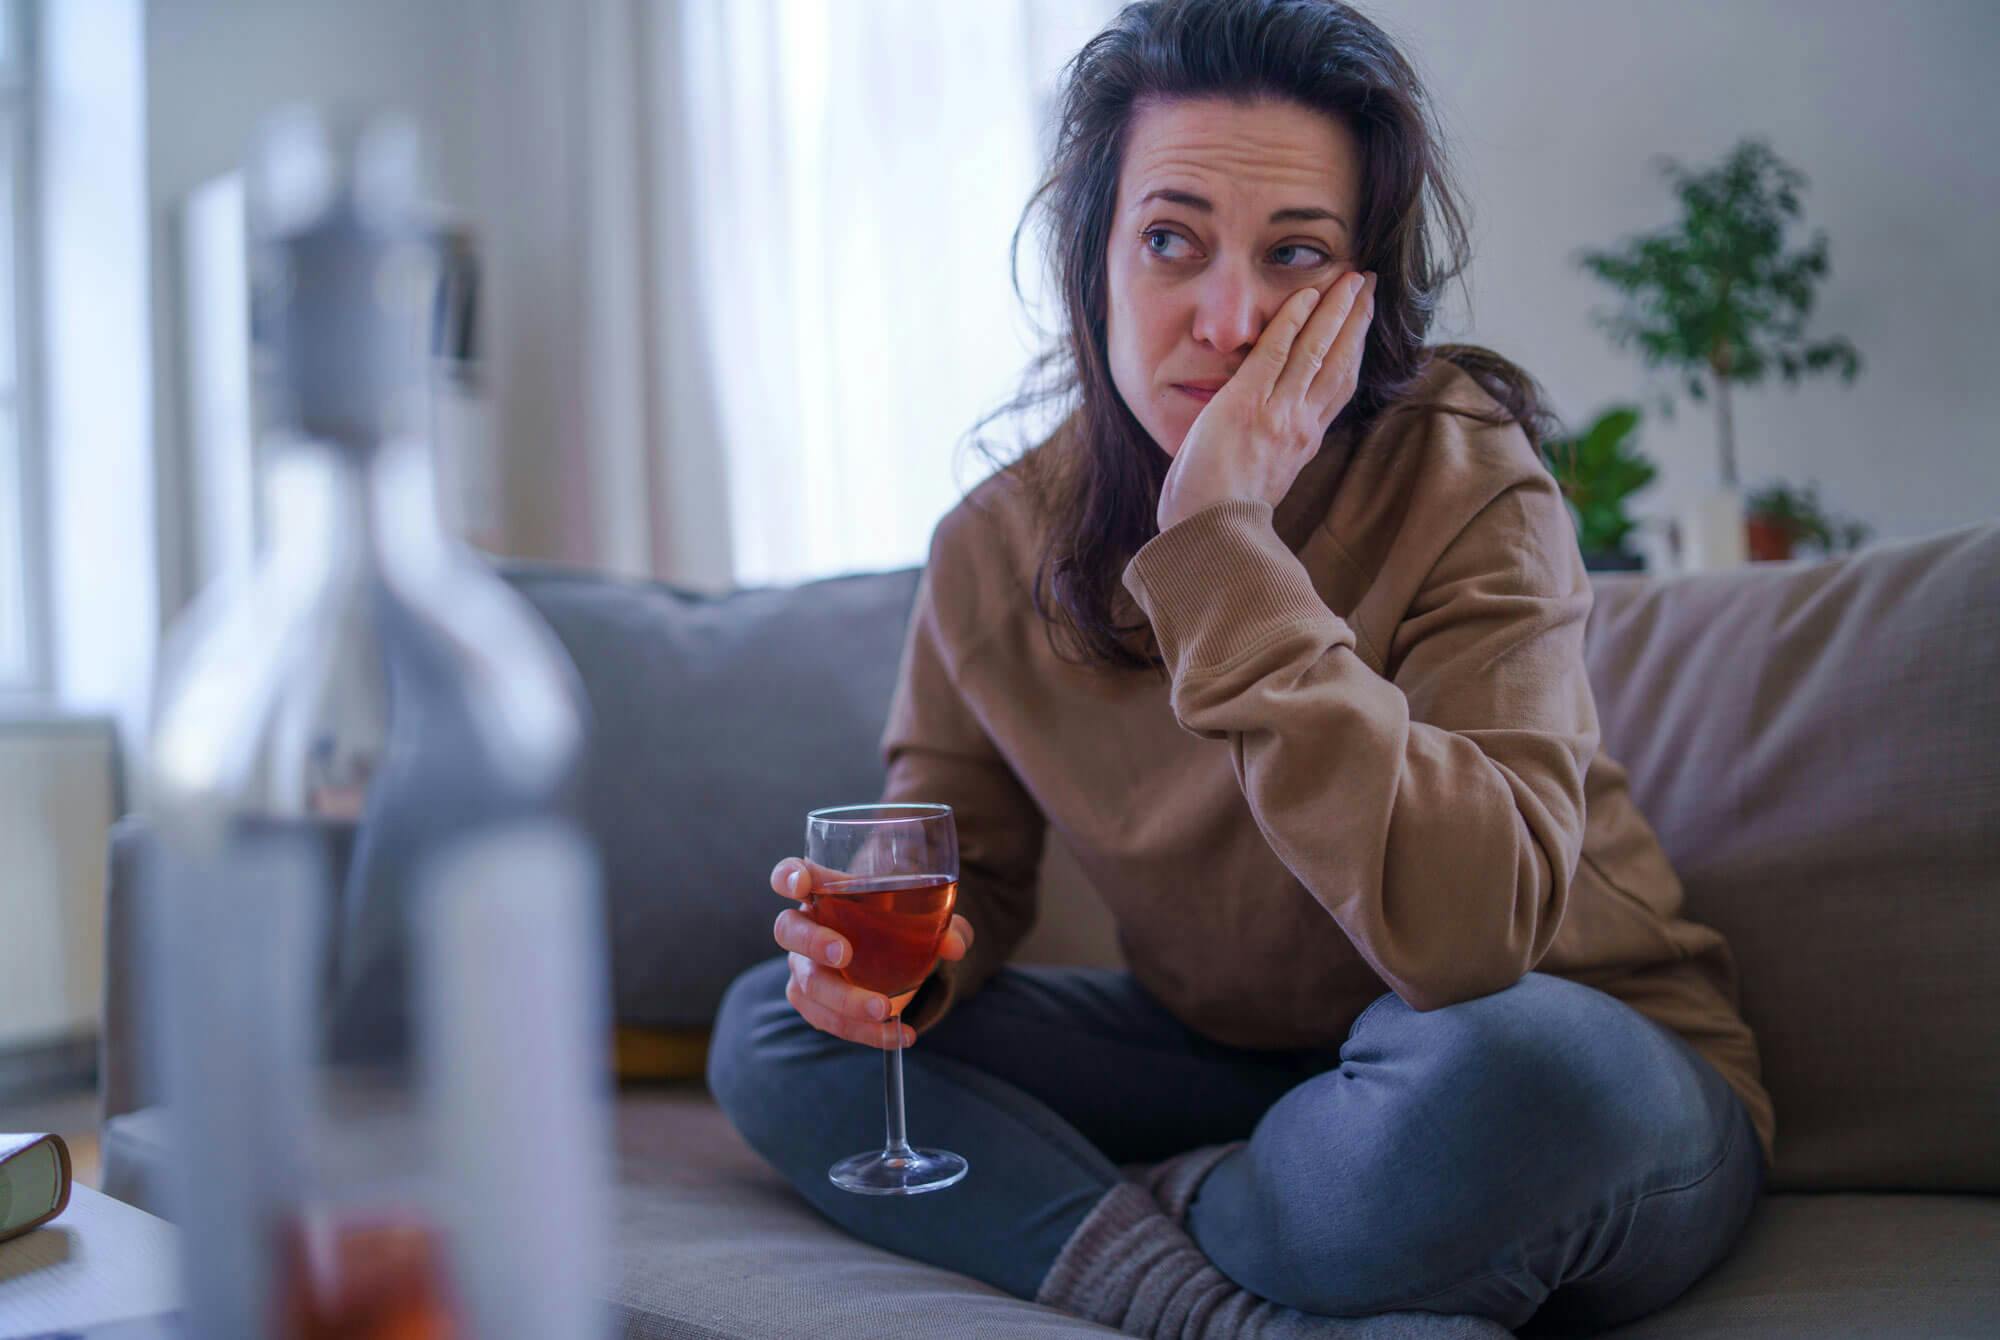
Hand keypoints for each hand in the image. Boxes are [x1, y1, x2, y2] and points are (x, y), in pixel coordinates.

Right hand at [768, 856, 974, 1049]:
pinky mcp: (812, 1002)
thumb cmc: (899, 922)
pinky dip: (863, 1031)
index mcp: (824, 891)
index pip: (792, 875)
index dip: (788, 877)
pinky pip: (826, 1019)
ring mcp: (803, 966)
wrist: (894, 956)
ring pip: (806, 983)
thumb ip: (944, 925)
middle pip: (788, 929)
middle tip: (845, 955)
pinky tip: (897, 1035)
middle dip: (813, 941)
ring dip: (843, 1000)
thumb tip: (954, 945)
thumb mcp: (927, 917)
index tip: (800, 885)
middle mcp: (805, 926)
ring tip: (884, 1010)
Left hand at [1157, 270, 1375, 531]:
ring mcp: (1278, 412)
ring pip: (1317, 350)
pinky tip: (1308, 294)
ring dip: (1336, 309)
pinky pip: (1277, 351)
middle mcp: (1300, 425)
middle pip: (1339, 362)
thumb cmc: (1218, 518)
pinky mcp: (1247, 402)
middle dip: (1356, 320)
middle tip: (1369, 286)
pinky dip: (1294, 320)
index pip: (1337, 386)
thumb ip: (1271, 453)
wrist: (1207, 534)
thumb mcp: (1260, 482)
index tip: (1362, 322)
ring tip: (1352, 278)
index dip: (1353, 350)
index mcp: (1303, 443)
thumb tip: (1267, 440)